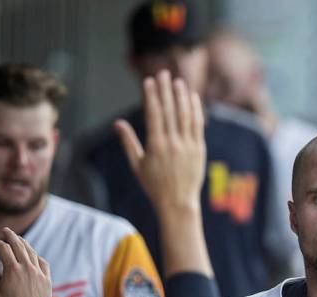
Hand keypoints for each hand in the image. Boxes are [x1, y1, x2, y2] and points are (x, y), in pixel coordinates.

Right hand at [0, 228, 51, 296]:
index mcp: (13, 270)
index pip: (4, 249)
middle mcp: (28, 268)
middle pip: (19, 245)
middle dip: (11, 235)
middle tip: (6, 230)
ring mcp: (39, 273)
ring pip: (32, 252)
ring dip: (24, 243)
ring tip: (18, 239)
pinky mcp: (47, 279)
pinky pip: (43, 263)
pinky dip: (37, 256)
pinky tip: (33, 256)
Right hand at [115, 70, 205, 213]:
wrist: (178, 202)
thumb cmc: (154, 185)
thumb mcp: (137, 165)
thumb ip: (129, 142)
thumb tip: (118, 123)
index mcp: (156, 146)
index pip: (154, 114)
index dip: (151, 95)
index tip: (149, 81)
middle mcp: (173, 143)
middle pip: (170, 110)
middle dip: (166, 90)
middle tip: (163, 73)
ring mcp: (188, 145)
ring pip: (185, 114)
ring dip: (182, 96)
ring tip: (178, 81)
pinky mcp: (199, 148)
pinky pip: (198, 124)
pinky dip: (196, 109)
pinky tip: (193, 98)